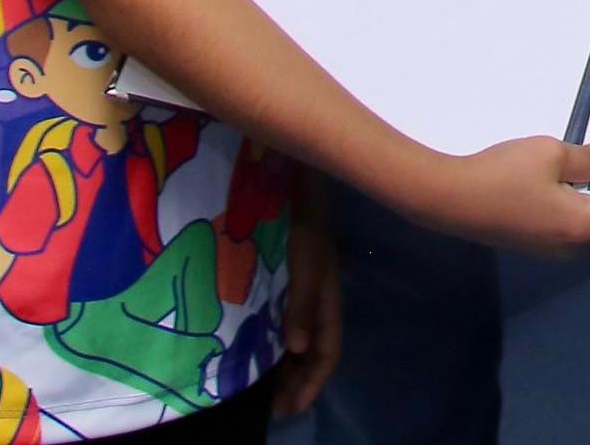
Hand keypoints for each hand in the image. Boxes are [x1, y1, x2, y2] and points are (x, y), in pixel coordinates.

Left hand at [269, 188, 340, 418]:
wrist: (298, 179)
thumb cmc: (302, 219)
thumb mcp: (304, 262)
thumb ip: (301, 303)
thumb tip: (296, 350)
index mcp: (328, 300)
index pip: (327, 351)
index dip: (312, 382)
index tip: (289, 409)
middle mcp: (318, 300)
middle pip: (314, 351)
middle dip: (299, 382)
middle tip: (275, 410)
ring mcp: (303, 290)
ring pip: (300, 339)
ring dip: (288, 366)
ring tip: (268, 391)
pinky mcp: (287, 280)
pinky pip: (286, 322)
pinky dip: (277, 343)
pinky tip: (261, 351)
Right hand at [404, 136, 589, 252]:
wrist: (448, 198)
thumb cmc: (506, 175)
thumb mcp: (552, 153)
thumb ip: (589, 158)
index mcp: (583, 228)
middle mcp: (568, 247)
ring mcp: (544, 249)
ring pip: (577, 226)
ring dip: (578, 200)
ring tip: (562, 168)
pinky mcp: (524, 244)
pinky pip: (555, 227)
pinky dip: (557, 207)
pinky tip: (539, 182)